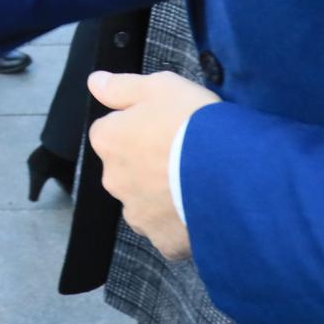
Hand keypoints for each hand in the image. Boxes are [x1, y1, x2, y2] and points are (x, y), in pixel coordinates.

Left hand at [87, 70, 218, 259]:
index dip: (139, 126)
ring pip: (145, 201)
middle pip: (126, 169)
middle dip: (147, 164)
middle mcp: (114, 180)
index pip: (111, 131)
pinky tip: (201, 209)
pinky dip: (179, 223)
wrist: (230, 172)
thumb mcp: (159, 86)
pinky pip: (167, 231)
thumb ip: (121, 86)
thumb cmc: (191, 122)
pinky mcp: (162, 241)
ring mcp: (137, 214)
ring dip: (161, 195)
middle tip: (183, 154)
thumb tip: (93, 82)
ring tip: (196, 183)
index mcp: (108, 140)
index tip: (164, 126)